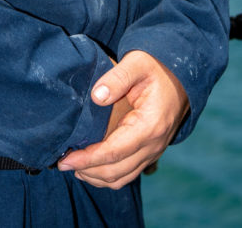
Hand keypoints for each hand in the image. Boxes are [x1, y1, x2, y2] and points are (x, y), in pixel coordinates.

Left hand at [57, 50, 188, 188]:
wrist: (180, 77)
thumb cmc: (155, 68)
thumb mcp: (136, 63)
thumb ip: (117, 78)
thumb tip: (96, 96)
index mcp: (150, 126)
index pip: (115, 152)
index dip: (88, 159)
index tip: (66, 159)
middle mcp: (153, 145)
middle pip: (116, 171)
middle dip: (87, 170)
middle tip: (61, 163)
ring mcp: (153, 152)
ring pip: (122, 177)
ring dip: (96, 177)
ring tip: (72, 166)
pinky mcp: (150, 152)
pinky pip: (128, 172)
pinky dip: (108, 175)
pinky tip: (90, 167)